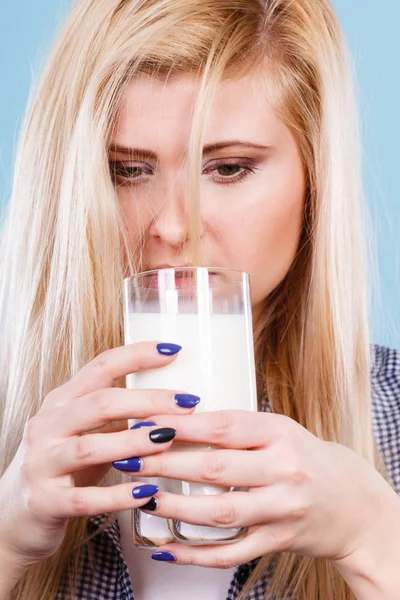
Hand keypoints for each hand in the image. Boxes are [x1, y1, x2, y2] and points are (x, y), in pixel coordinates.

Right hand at [0, 342, 197, 578]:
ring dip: (133, 442)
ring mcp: (42, 464)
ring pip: (90, 447)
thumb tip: (170, 401)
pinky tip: (147, 493)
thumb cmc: (62, 468)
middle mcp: (47, 426)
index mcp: (61, 402)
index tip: (172, 350)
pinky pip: (86, 499)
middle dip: (147, 400)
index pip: (100, 367)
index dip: (137, 355)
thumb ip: (115, 415)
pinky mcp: (44, 502)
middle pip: (99, 403)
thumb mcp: (83, 432)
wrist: (14, 517)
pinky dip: (118, 495)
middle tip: (185, 402)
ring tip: (169, 440)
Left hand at [134, 410, 397, 567]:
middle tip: (130, 458)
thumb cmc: (305, 458)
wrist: (350, 501)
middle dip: (166, 464)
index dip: (182, 426)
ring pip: (221, 512)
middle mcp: (284, 470)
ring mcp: (283, 509)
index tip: (146, 422)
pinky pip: (232, 552)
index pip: (224, 427)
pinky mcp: (279, 541)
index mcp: (281, 434)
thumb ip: (238, 428)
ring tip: (141, 497)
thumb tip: (178, 420)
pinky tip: (167, 548)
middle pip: (216, 469)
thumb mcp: (279, 430)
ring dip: (176, 507)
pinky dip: (196, 553)